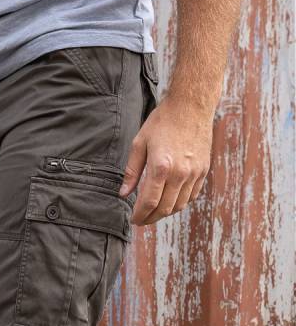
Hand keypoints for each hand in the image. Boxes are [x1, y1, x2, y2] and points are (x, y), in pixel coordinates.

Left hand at [120, 97, 212, 224]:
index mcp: (161, 167)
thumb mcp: (139, 143)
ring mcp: (194, 173)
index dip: (140, 215)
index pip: (149, 202)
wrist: (191, 105)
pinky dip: (179, 203)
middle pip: (164, 209)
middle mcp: (180, 173)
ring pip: (179, 206)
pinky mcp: (203, 170)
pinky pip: (191, 196)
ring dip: (165, 213)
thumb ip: (131, 172)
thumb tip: (123, 194)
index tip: (133, 220)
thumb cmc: (162, 122)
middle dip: (150, 218)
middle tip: (141, 220)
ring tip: (153, 212)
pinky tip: (169, 201)